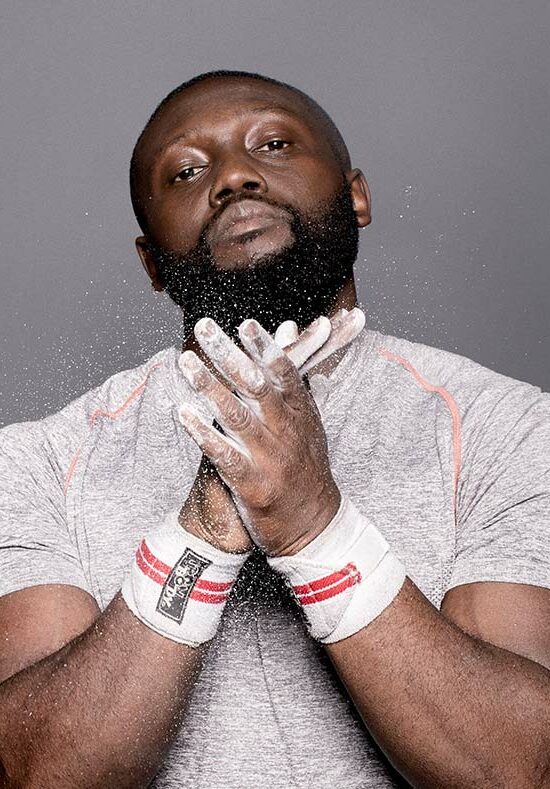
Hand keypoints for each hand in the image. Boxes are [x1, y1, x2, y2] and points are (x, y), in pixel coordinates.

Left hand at [178, 309, 364, 555]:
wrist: (314, 525)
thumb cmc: (305, 467)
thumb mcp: (308, 420)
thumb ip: (293, 375)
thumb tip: (291, 328)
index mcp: (301, 414)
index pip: (284, 374)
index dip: (265, 348)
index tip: (245, 324)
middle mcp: (286, 431)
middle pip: (257, 387)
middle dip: (229, 355)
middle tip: (205, 328)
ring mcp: (269, 457)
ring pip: (237, 416)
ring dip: (209, 387)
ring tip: (186, 363)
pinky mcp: (252, 483)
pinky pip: (224, 455)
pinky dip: (203, 433)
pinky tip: (183, 413)